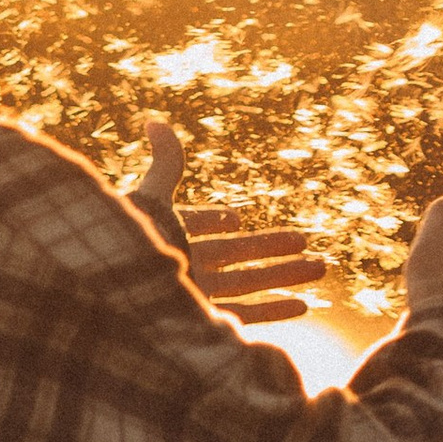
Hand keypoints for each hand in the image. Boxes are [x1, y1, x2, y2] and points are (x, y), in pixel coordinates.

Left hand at [130, 122, 326, 325]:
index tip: (237, 218)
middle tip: (306, 241)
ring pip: (249, 283)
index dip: (216, 220)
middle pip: (237, 255)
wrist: (123, 296)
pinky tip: (303, 305)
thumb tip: (155, 121)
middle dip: (273, 249)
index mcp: (168, 234)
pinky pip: (248, 315)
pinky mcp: (206, 320)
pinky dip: (275, 310)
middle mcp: (185, 266)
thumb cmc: (134, 244)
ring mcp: (198, 295)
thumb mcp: (154, 198)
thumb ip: (166, 163)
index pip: (198, 225)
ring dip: (286, 276)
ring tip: (320, 267)